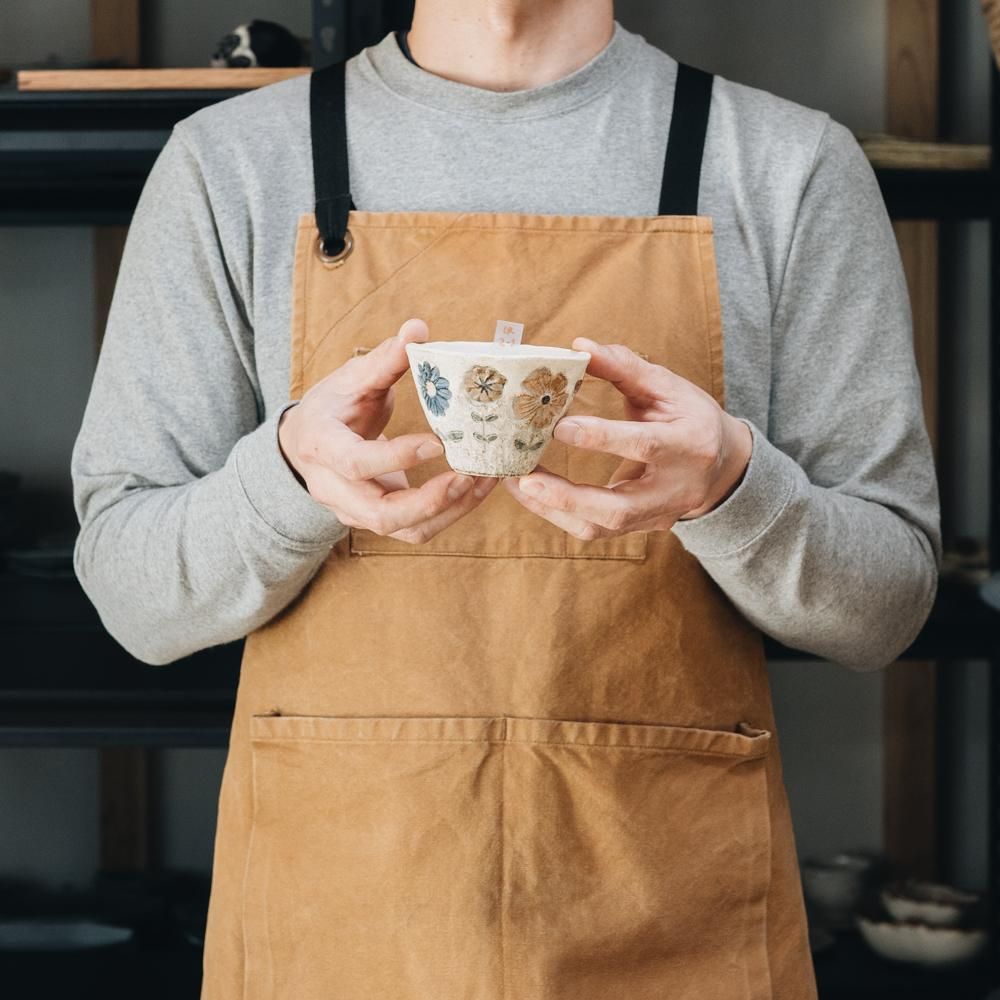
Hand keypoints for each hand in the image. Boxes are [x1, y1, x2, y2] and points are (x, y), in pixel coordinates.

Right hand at [279, 317, 496, 542]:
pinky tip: (477, 488)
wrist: (306, 443)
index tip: (438, 443)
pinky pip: (416, 530)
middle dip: (429, 501)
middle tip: (468, 476)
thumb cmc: (332, 406)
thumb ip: (384, 359)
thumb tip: (418, 328)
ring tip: (484, 481)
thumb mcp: (351, 379)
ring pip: (404, 529)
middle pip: (380, 514)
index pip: (356, 463)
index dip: (396, 457)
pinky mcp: (377, 520)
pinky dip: (450, 514)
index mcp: (321, 447)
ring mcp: (355, 511)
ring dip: (449, 511)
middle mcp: (334, 488)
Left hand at [502, 338, 751, 539]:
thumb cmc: (689, 418)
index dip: (602, 437)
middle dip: (568, 496)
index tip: (559, 427)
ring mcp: (659, 515)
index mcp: (689, 444)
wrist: (721, 466)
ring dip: (555, 509)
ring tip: (516, 484)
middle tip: (525, 479)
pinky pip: (596, 530)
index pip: (644, 445)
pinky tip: (532, 493)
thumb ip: (625, 367)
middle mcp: (676, 489)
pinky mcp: (642, 528)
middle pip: (619, 509)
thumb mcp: (667, 386)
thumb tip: (579, 346)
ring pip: (603, 527)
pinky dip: (560, 513)